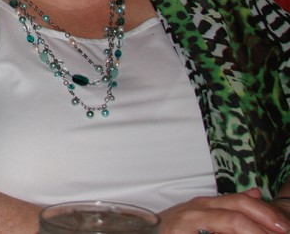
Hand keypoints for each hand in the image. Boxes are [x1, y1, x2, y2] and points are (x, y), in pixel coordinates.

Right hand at [159, 188, 289, 233]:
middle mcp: (198, 208)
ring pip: (230, 219)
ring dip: (252, 229)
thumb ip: (229, 205)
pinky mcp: (182, 230)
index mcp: (207, 204)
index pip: (242, 202)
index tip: (285, 226)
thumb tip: (256, 192)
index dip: (266, 212)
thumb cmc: (175, 229)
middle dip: (265, 219)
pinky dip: (232, 232)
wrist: (145, 233)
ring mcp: (189, 220)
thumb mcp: (204, 214)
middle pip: (238, 208)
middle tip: (284, 230)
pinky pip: (214, 230)